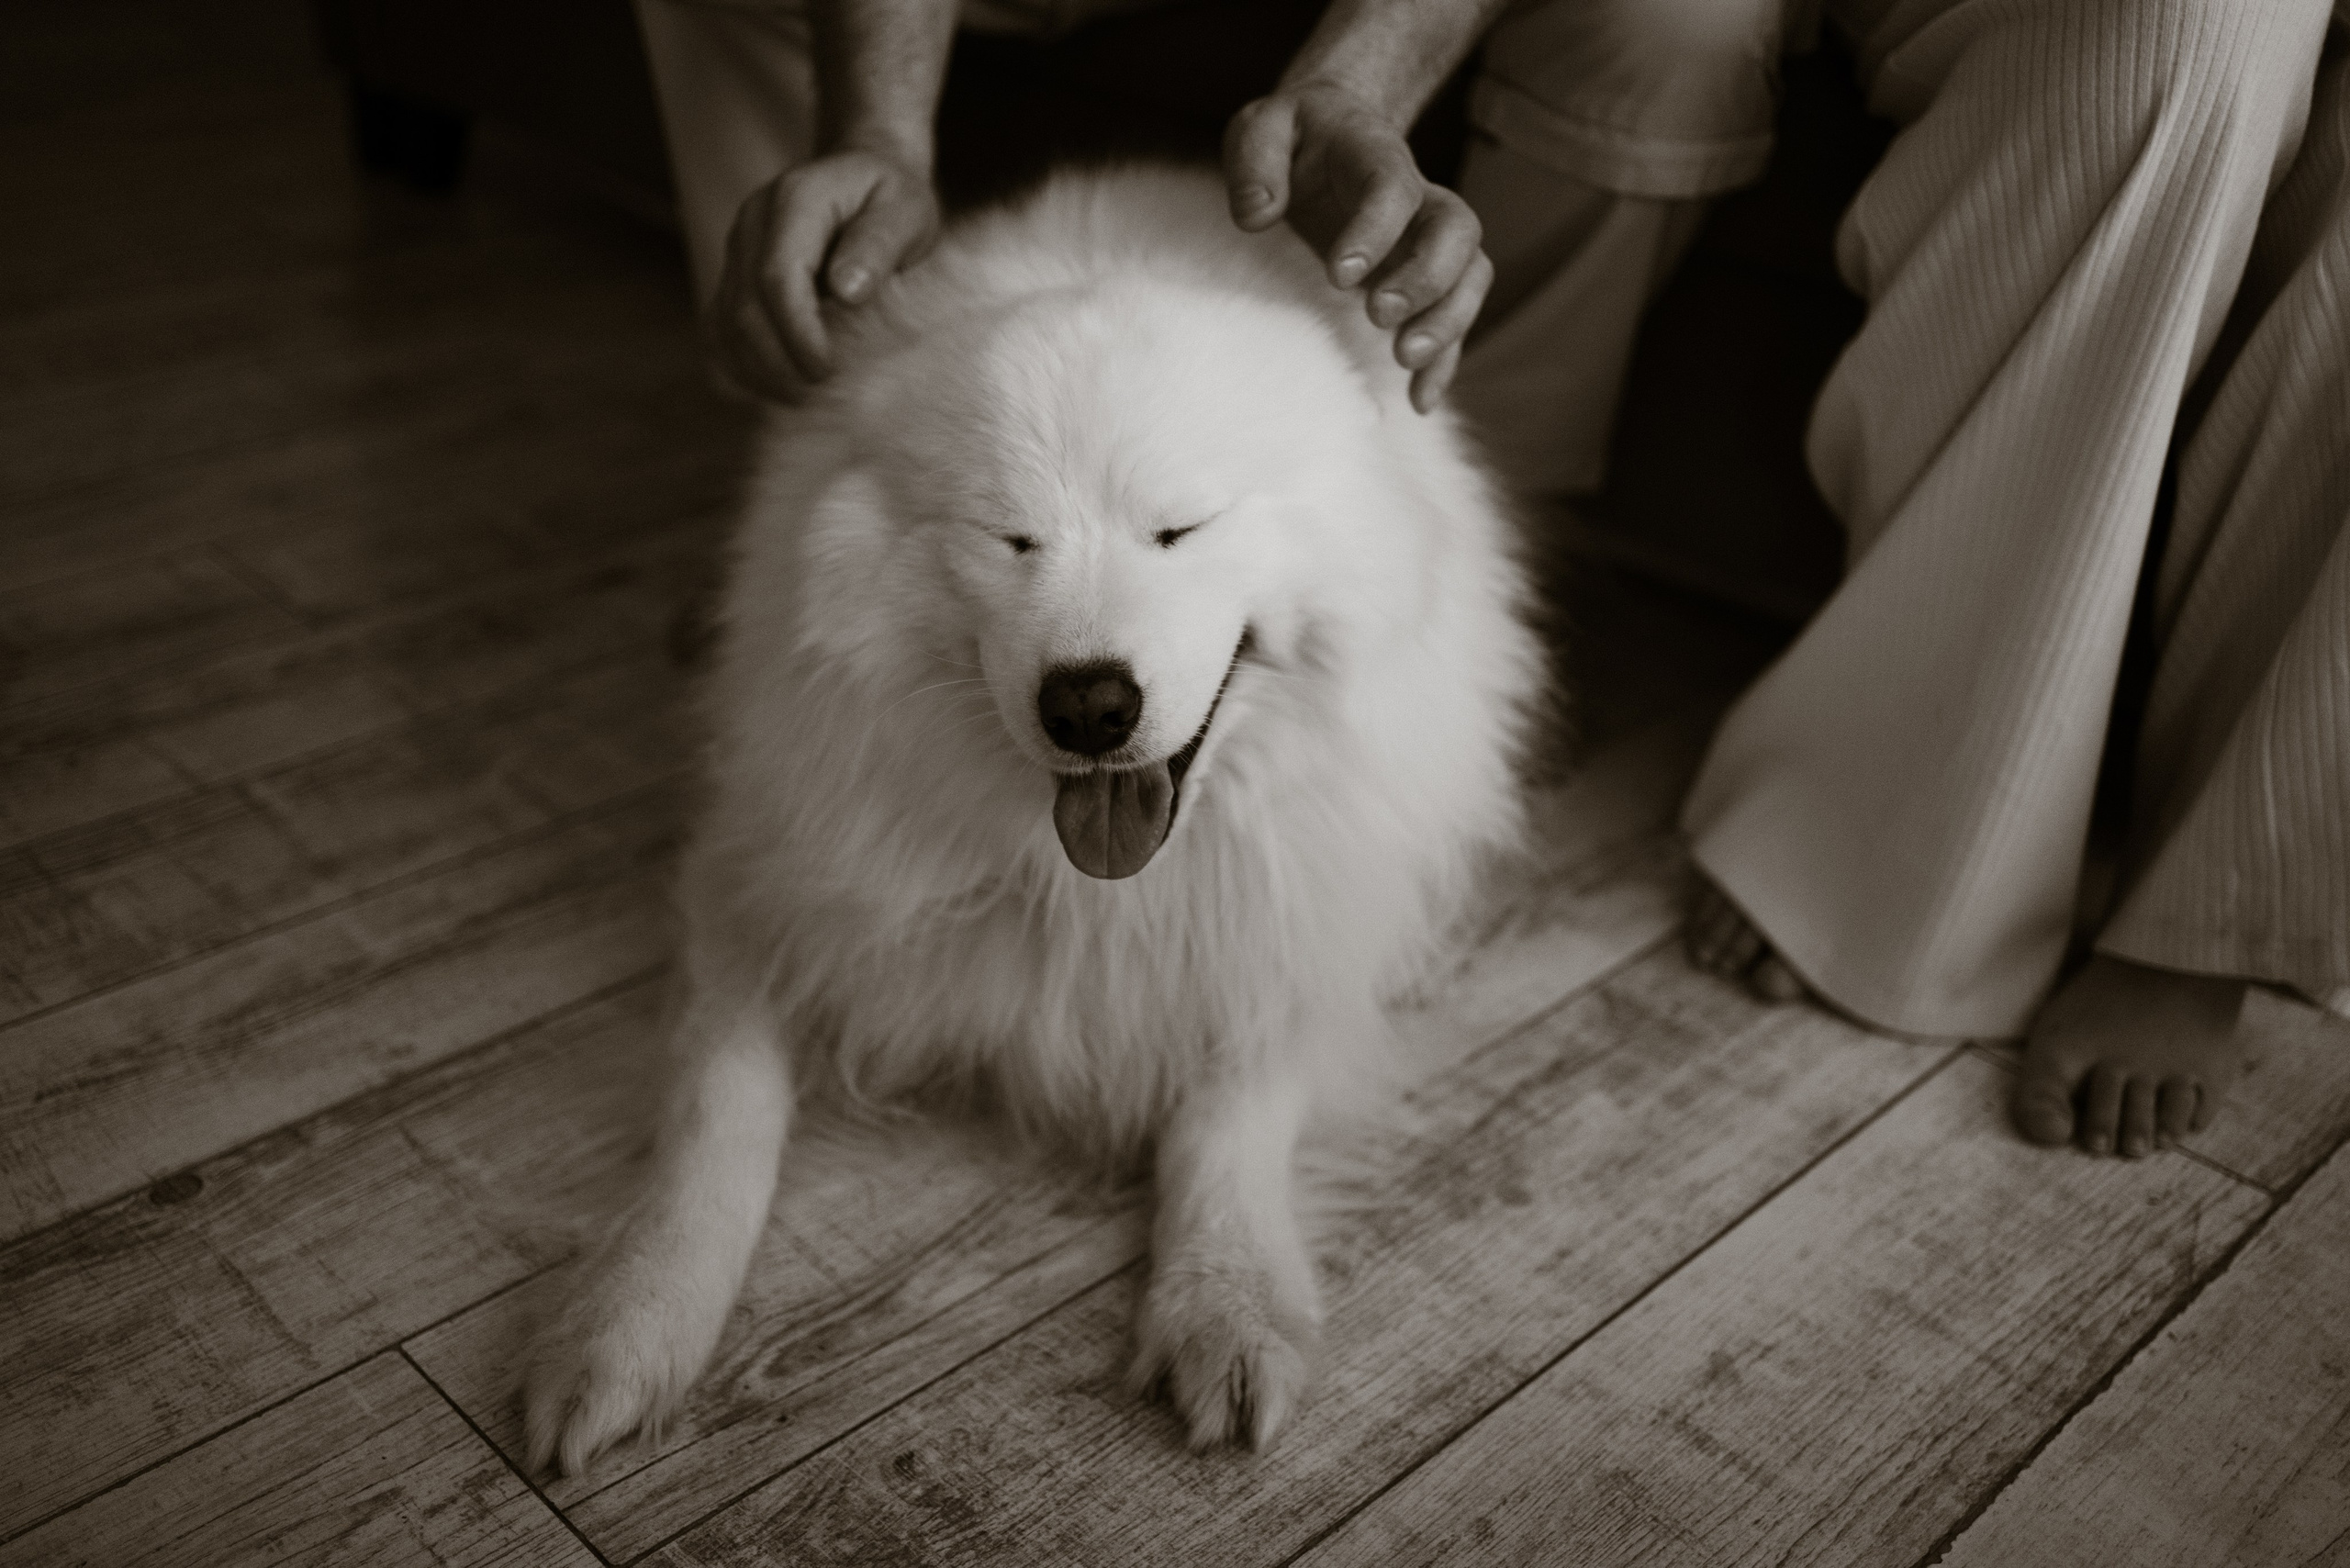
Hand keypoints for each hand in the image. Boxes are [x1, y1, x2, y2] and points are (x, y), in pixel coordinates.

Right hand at [710, 149, 940, 400]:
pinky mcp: (733, 274)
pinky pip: (721, 331)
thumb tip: (846, 291)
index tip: (829, 370)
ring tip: (804, 399)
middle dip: (778, 362)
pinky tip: (781, 389)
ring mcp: (737, 249)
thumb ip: (879, 245)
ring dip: (760, 372)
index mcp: (794, 200)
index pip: (777, 276)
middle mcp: (753, 222)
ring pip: (725, 324)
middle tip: (821, 395)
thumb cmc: (893, 197)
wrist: (864, 172)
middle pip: (744, 308)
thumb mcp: (906, 211)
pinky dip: (745, 367)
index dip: (798, 333)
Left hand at [1225, 83, 1491, 412]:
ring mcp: (1426, 240)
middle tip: (1379, 316)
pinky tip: (1418, 400)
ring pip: (1471, 275)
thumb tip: (1258, 214)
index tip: (1339, 276)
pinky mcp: (1423, 279)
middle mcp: (1418, 197)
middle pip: (1457, 230)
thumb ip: (1255, 159)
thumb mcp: (1260, 126)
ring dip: (1448, 322)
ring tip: (1405, 359)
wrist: (1329, 136)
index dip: (1376, 231)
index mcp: (1375, 154)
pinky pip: (1453, 317)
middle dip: (1426, 279)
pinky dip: (1444, 361)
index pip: (1394, 188)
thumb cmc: (1292, 137)